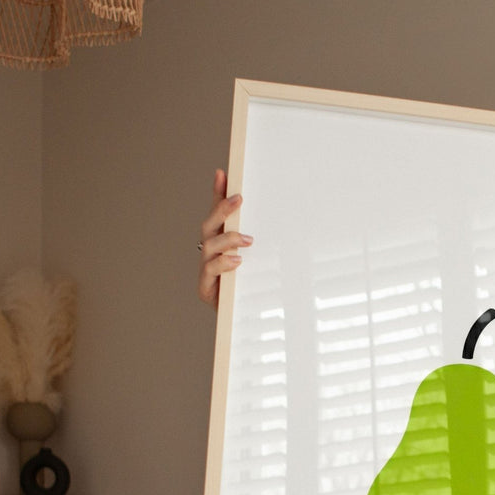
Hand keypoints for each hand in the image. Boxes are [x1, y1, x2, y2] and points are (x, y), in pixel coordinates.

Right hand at [198, 168, 252, 308]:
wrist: (244, 322)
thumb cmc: (252, 289)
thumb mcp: (263, 264)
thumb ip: (266, 245)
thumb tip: (289, 221)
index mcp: (221, 243)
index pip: (216, 213)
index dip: (217, 193)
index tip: (223, 172)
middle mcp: (209, 253)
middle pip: (209, 224)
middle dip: (222, 209)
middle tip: (239, 199)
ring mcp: (205, 269)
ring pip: (209, 245)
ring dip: (228, 238)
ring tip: (247, 239)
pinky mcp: (206, 288)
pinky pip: (210, 270)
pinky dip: (224, 263)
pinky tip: (237, 260)